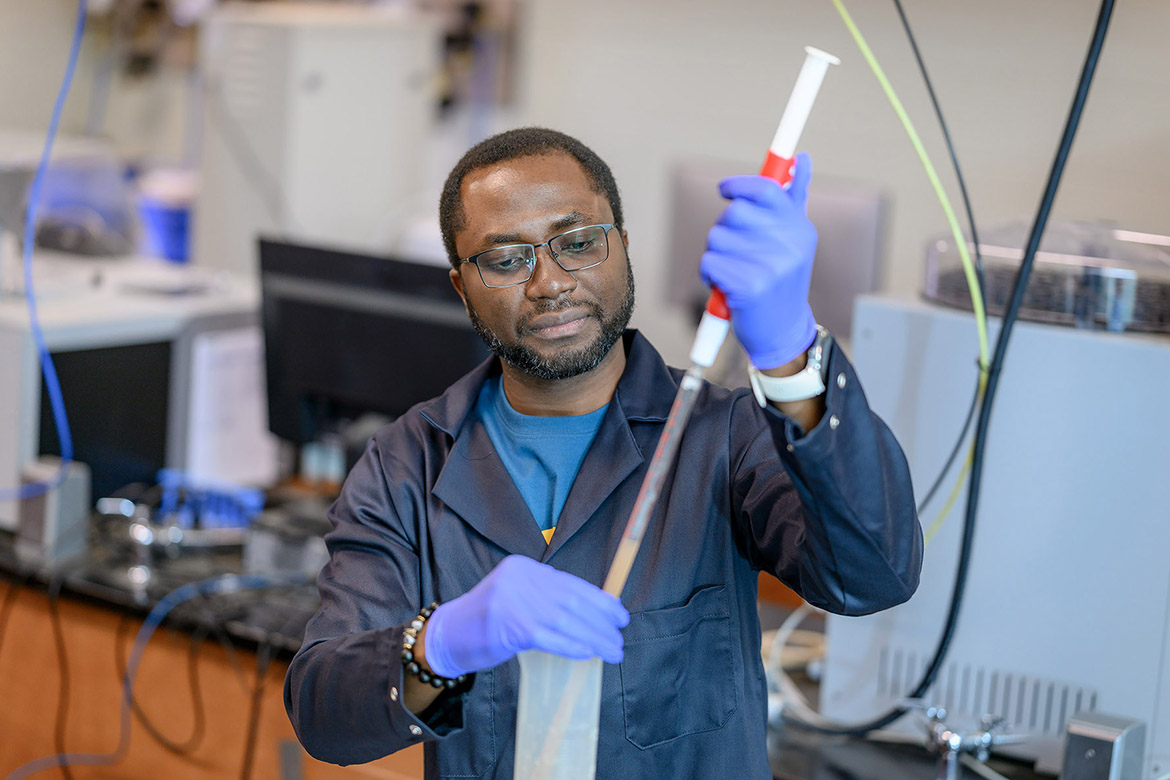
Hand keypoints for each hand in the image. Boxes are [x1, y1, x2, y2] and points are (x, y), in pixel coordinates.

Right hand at [423, 555, 629, 677]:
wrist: (448, 635)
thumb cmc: (489, 621)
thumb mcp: (519, 598)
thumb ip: (549, 599)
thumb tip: (595, 612)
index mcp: (524, 567)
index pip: (570, 583)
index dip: (599, 600)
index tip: (620, 614)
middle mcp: (519, 578)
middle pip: (571, 601)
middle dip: (601, 621)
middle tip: (619, 637)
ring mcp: (513, 601)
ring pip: (565, 620)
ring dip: (594, 637)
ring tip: (612, 650)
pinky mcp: (509, 625)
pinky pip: (549, 637)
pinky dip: (572, 646)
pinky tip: (588, 653)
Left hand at [699, 151, 818, 368]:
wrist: (782, 332)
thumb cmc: (783, 280)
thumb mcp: (795, 239)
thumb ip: (794, 198)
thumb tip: (802, 157)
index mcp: (800, 229)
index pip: (766, 189)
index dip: (740, 185)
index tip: (724, 189)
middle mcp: (789, 245)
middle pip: (734, 213)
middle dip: (726, 229)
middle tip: (736, 249)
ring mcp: (770, 267)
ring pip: (717, 238)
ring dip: (716, 254)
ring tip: (734, 271)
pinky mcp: (748, 287)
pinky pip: (709, 262)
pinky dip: (709, 274)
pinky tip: (725, 287)